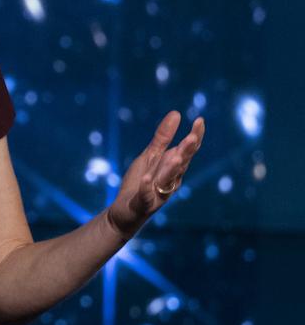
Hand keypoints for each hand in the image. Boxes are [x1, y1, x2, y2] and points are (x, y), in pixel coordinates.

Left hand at [106, 111, 205, 236]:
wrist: (124, 212)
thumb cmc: (140, 181)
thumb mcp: (150, 156)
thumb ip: (163, 137)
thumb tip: (177, 113)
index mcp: (173, 168)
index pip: (186, 151)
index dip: (194, 137)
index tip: (200, 120)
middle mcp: (170, 181)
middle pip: (180, 165)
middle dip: (187, 152)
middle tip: (193, 137)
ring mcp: (158, 193)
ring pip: (167, 180)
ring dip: (171, 168)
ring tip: (176, 156)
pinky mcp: (143, 204)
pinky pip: (145, 195)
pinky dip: (146, 187)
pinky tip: (146, 178)